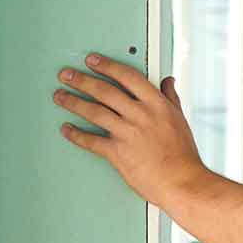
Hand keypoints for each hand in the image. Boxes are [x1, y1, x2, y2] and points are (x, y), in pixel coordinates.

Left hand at [52, 52, 208, 207]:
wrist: (181, 181)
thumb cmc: (182, 155)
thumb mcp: (180, 119)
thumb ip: (170, 97)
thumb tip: (168, 82)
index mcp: (156, 104)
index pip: (127, 76)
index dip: (107, 66)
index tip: (93, 61)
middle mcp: (139, 115)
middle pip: (104, 91)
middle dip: (82, 80)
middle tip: (67, 75)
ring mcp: (127, 133)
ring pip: (94, 112)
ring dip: (73, 102)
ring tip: (60, 96)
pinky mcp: (117, 153)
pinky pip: (91, 141)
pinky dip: (76, 135)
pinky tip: (67, 129)